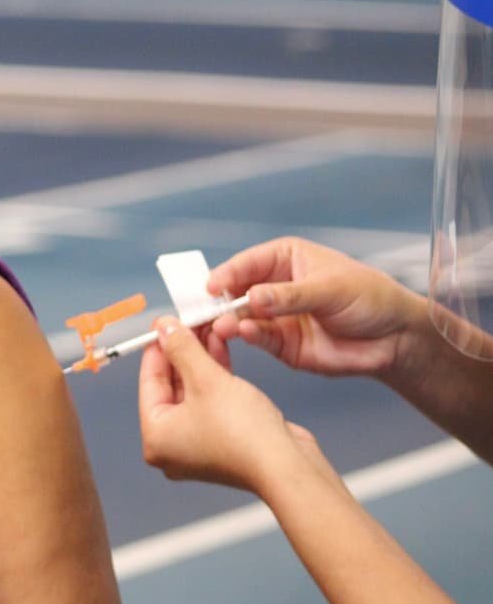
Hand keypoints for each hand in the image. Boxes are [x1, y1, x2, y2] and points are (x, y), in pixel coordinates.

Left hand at [139, 316, 332, 496]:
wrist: (288, 466)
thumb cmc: (245, 435)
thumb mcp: (206, 379)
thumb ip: (182, 349)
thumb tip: (164, 328)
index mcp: (156, 437)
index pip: (149, 381)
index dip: (158, 347)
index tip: (163, 324)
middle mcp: (173, 445)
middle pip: (171, 385)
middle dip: (182, 350)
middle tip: (186, 322)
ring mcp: (199, 444)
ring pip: (194, 390)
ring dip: (201, 358)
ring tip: (206, 327)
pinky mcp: (224, 440)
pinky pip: (212, 400)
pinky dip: (215, 376)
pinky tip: (220, 347)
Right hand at [207, 237, 423, 379]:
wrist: (395, 338)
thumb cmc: (369, 298)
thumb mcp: (330, 289)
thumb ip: (289, 296)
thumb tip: (253, 298)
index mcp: (284, 259)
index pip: (246, 263)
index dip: (226, 274)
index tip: (211, 287)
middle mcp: (273, 287)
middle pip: (235, 291)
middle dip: (220, 300)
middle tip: (207, 310)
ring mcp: (275, 316)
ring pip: (241, 316)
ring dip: (230, 320)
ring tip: (224, 325)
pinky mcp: (281, 344)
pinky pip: (257, 338)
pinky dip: (247, 336)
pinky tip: (244, 333)